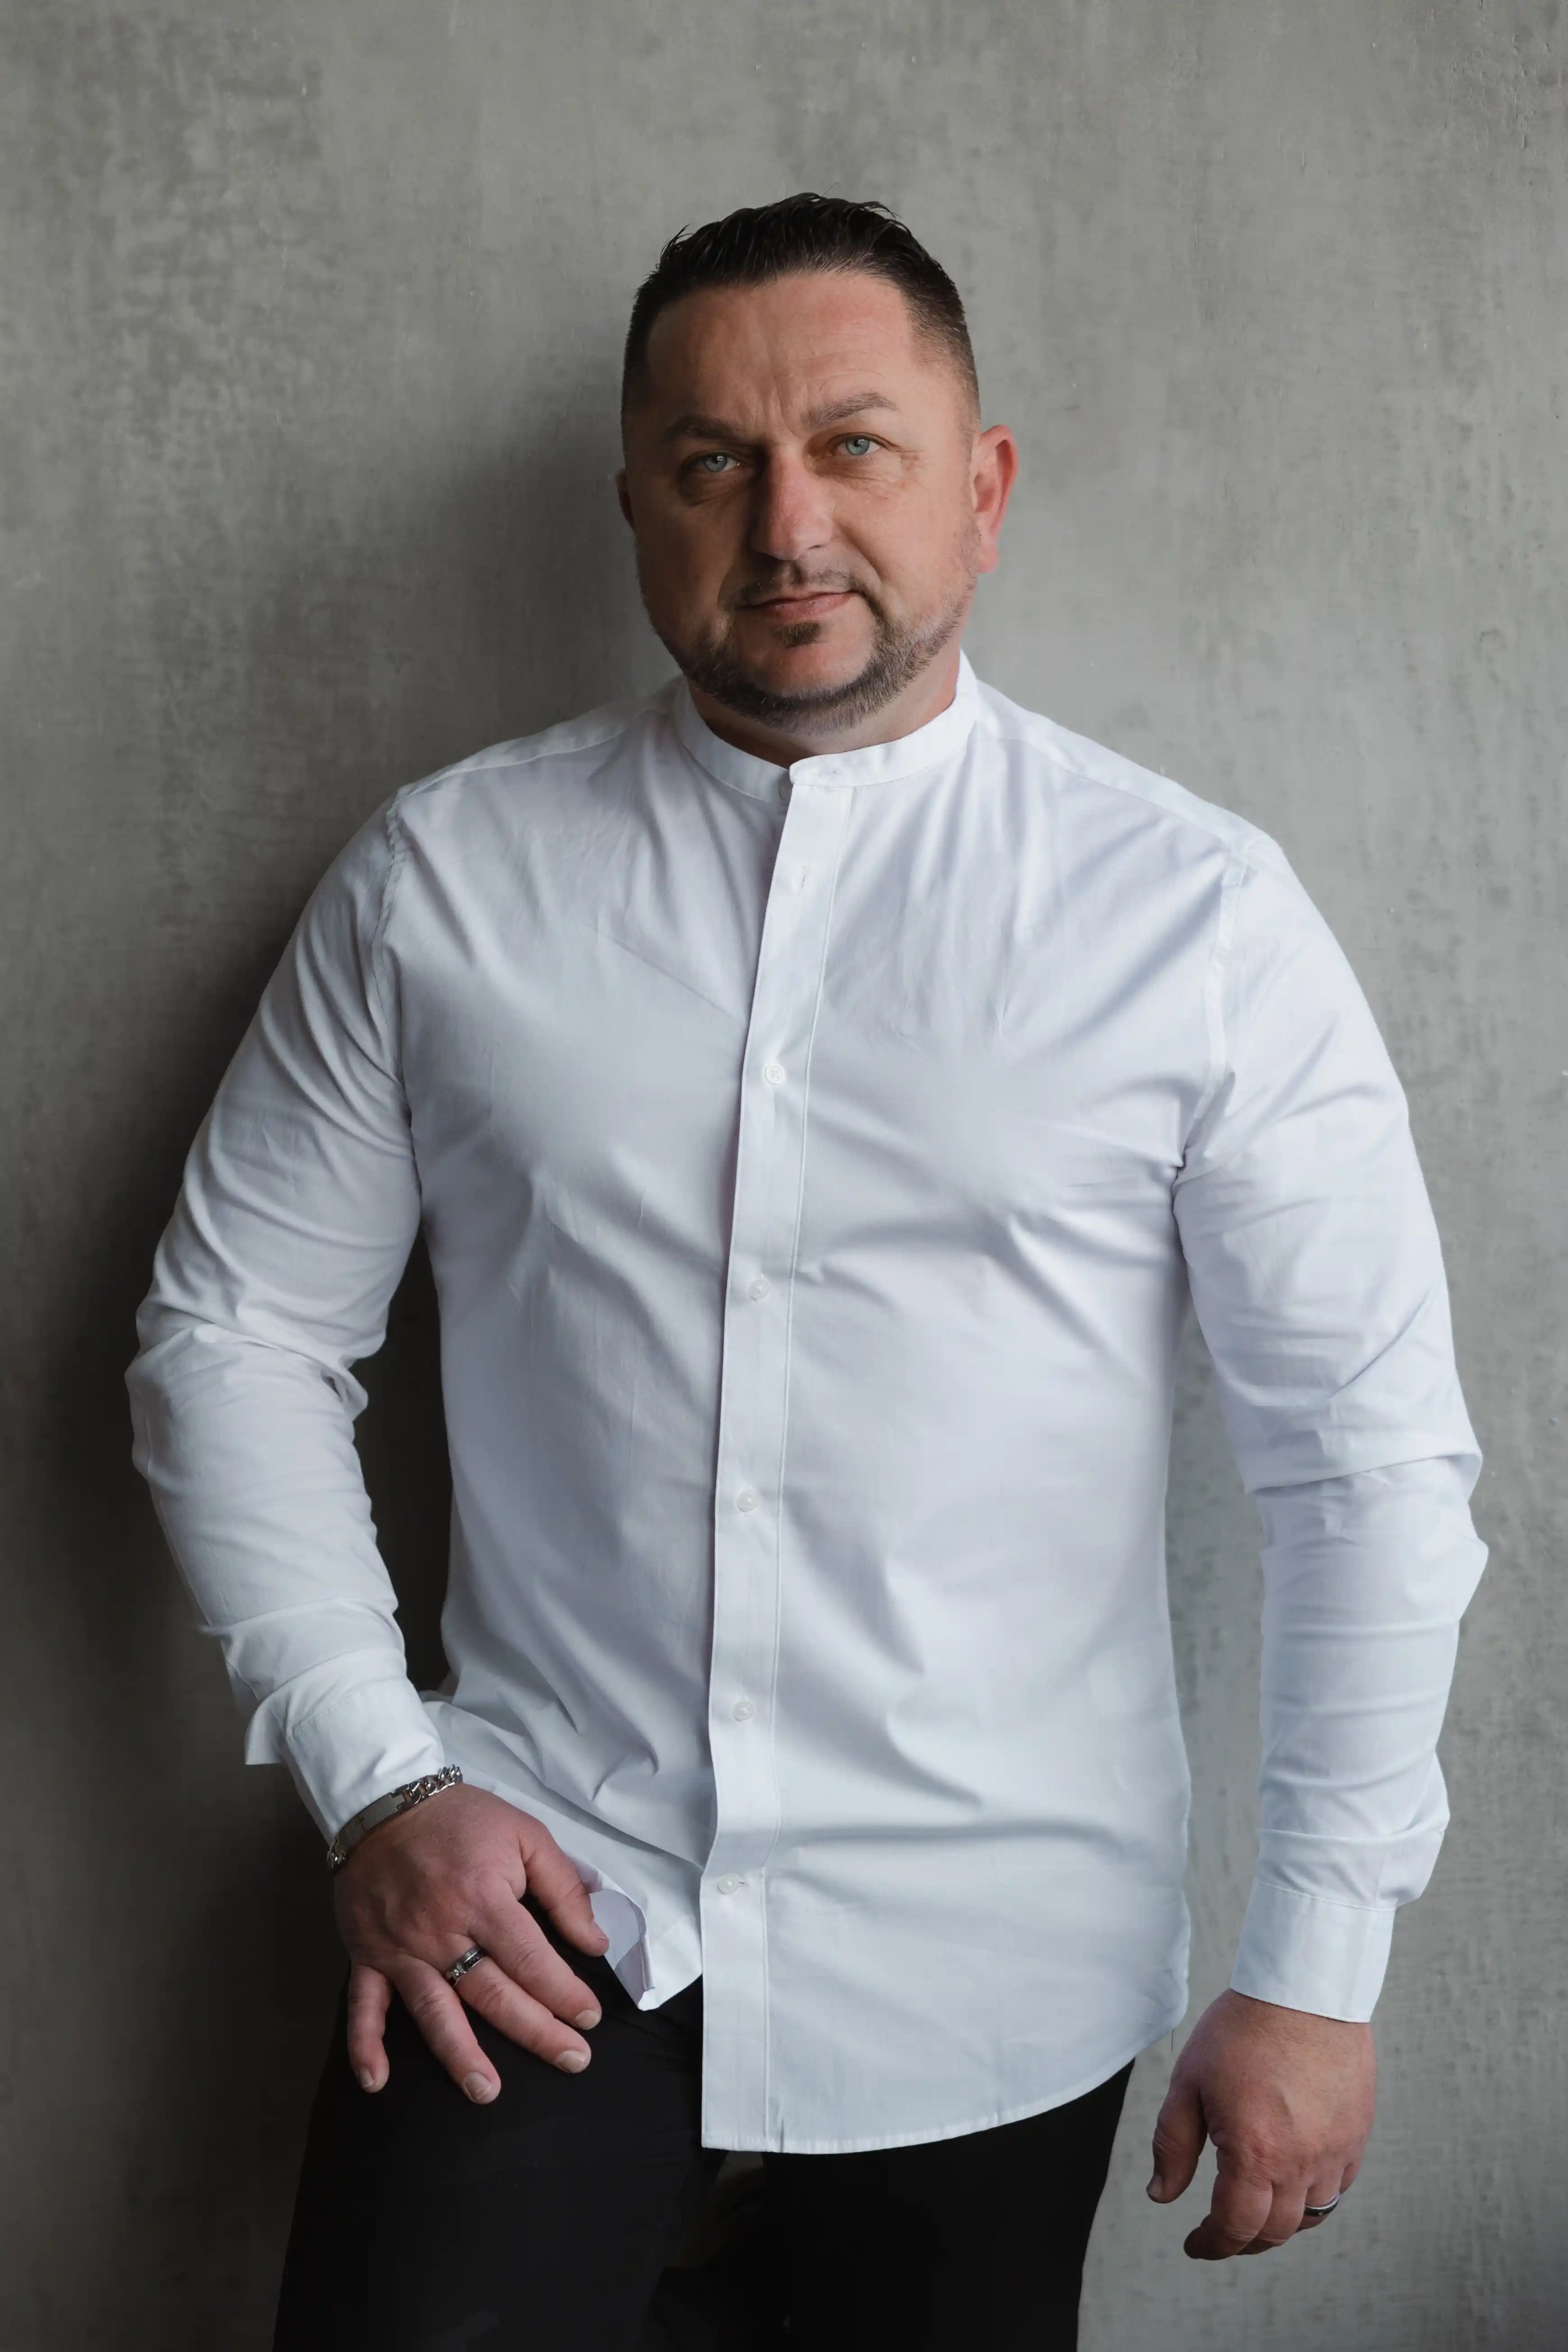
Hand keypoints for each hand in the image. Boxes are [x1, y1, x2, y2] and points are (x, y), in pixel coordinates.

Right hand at [331, 1783, 611, 2104]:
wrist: (385, 1800)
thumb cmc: (461, 1818)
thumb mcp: (525, 1834)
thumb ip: (562, 1888)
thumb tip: (594, 1942)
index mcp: (483, 1898)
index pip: (531, 1960)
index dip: (565, 1993)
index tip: (589, 2018)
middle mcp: (441, 1931)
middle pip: (493, 1994)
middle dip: (536, 2031)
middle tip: (572, 2060)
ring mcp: (400, 1948)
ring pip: (434, 2011)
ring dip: (459, 2055)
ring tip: (485, 2091)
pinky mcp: (366, 1953)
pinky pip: (363, 2005)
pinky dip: (365, 2044)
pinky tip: (376, 2082)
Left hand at [1147, 1988, 1374, 2258]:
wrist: (1304, 1989)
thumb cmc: (1244, 2029)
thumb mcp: (1188, 2083)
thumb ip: (1172, 2145)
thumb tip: (1162, 2194)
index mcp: (1255, 2154)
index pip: (1236, 2227)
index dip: (1212, 2244)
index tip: (1196, 2245)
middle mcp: (1301, 2163)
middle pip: (1275, 2231)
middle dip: (1243, 2241)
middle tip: (1222, 2234)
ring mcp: (1336, 2151)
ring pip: (1311, 2215)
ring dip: (1281, 2224)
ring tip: (1257, 2214)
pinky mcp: (1356, 2134)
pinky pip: (1339, 2187)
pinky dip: (1314, 2198)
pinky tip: (1295, 2182)